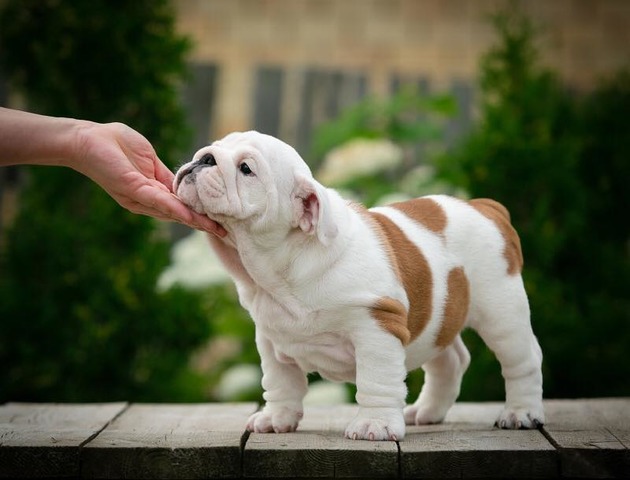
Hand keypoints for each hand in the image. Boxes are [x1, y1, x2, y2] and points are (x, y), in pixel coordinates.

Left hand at [72, 121, 225, 235]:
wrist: (87, 138)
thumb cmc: (115, 143)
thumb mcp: (148, 159)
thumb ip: (164, 174)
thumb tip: (182, 184)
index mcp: (151, 191)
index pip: (179, 205)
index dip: (198, 213)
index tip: (218, 220)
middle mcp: (145, 200)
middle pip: (178, 214)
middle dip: (201, 223)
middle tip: (223, 232)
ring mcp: (139, 196)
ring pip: (171, 211)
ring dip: (193, 220)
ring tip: (214, 228)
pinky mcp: (132, 188)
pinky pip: (157, 200)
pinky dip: (175, 208)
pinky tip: (190, 216)